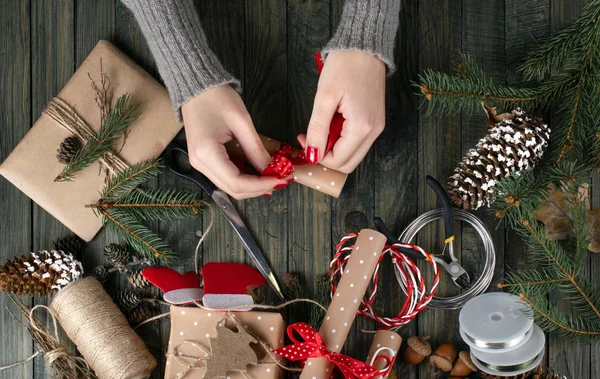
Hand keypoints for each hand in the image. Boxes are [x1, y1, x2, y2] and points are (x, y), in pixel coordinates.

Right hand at [181, 85, 286, 198]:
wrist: (196, 88)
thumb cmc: (217, 98)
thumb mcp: (242, 122)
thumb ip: (256, 149)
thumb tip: (272, 169)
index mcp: (207, 153)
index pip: (237, 182)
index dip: (261, 185)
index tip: (281, 178)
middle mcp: (199, 164)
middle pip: (233, 190)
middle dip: (259, 188)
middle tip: (281, 179)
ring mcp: (199, 164)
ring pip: (230, 187)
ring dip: (253, 186)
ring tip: (273, 176)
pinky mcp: (204, 161)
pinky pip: (225, 177)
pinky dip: (244, 179)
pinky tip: (259, 172)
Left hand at [298, 51, 385, 172]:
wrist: (364, 47)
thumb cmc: (345, 67)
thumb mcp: (325, 97)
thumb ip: (318, 129)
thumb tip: (312, 154)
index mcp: (362, 127)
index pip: (338, 161)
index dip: (317, 156)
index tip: (303, 139)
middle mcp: (374, 132)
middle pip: (348, 163)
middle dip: (326, 157)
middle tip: (310, 139)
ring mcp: (377, 127)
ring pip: (353, 154)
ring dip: (334, 149)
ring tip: (321, 128)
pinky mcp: (375, 121)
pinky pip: (357, 142)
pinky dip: (342, 140)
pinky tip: (332, 124)